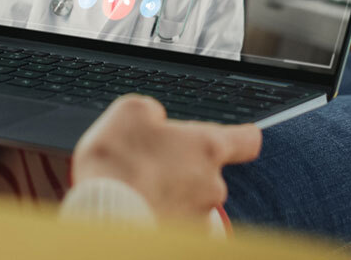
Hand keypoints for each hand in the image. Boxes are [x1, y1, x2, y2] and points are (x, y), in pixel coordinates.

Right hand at [72, 95, 260, 222]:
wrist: (103, 213)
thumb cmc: (116, 165)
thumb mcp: (129, 112)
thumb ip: (153, 111)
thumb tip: (154, 118)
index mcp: (207, 146)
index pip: (247, 140)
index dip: (242, 136)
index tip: (240, 137)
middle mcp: (212, 184)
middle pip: (208, 171)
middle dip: (184, 166)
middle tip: (150, 162)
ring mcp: (199, 216)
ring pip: (192, 198)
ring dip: (172, 192)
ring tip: (138, 188)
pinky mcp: (183, 239)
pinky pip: (177, 222)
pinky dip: (162, 214)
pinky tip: (138, 207)